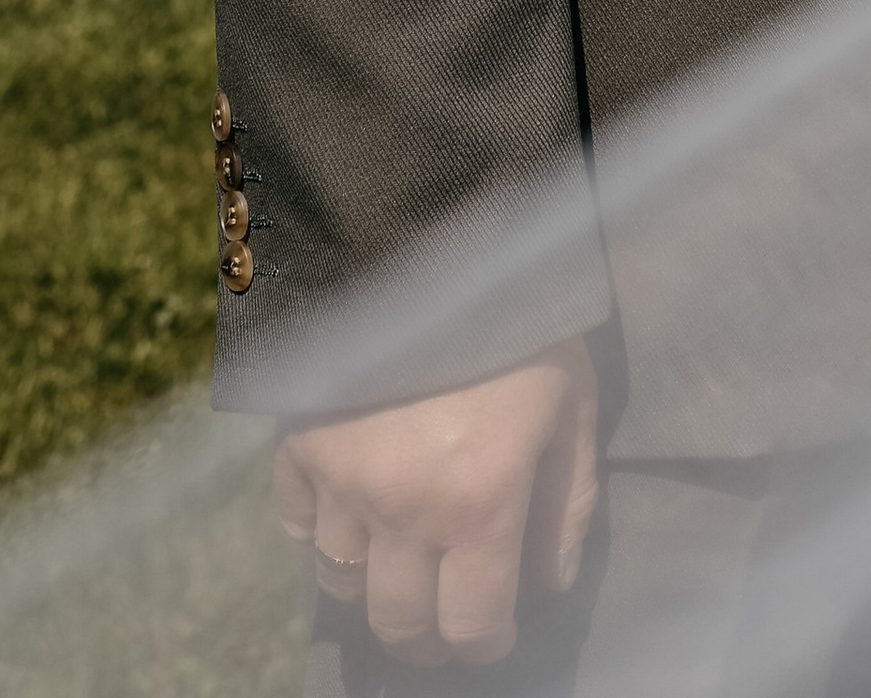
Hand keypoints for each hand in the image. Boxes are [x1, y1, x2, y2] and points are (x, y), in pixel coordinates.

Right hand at [273, 335, 598, 669]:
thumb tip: (549, 582)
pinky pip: (297, 524)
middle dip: (427, 638)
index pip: (472, 623)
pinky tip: (351, 516)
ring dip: (374, 588)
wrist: (431, 229)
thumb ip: (568, 499)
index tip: (495, 634)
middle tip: (445, 624)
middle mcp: (403, 510)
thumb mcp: (573, 399)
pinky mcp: (299, 442)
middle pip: (399, 622)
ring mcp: (342, 480)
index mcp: (480, 502)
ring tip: (401, 569)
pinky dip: (322, 534)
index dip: (486, 643)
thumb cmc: (522, 314)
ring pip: (341, 583)